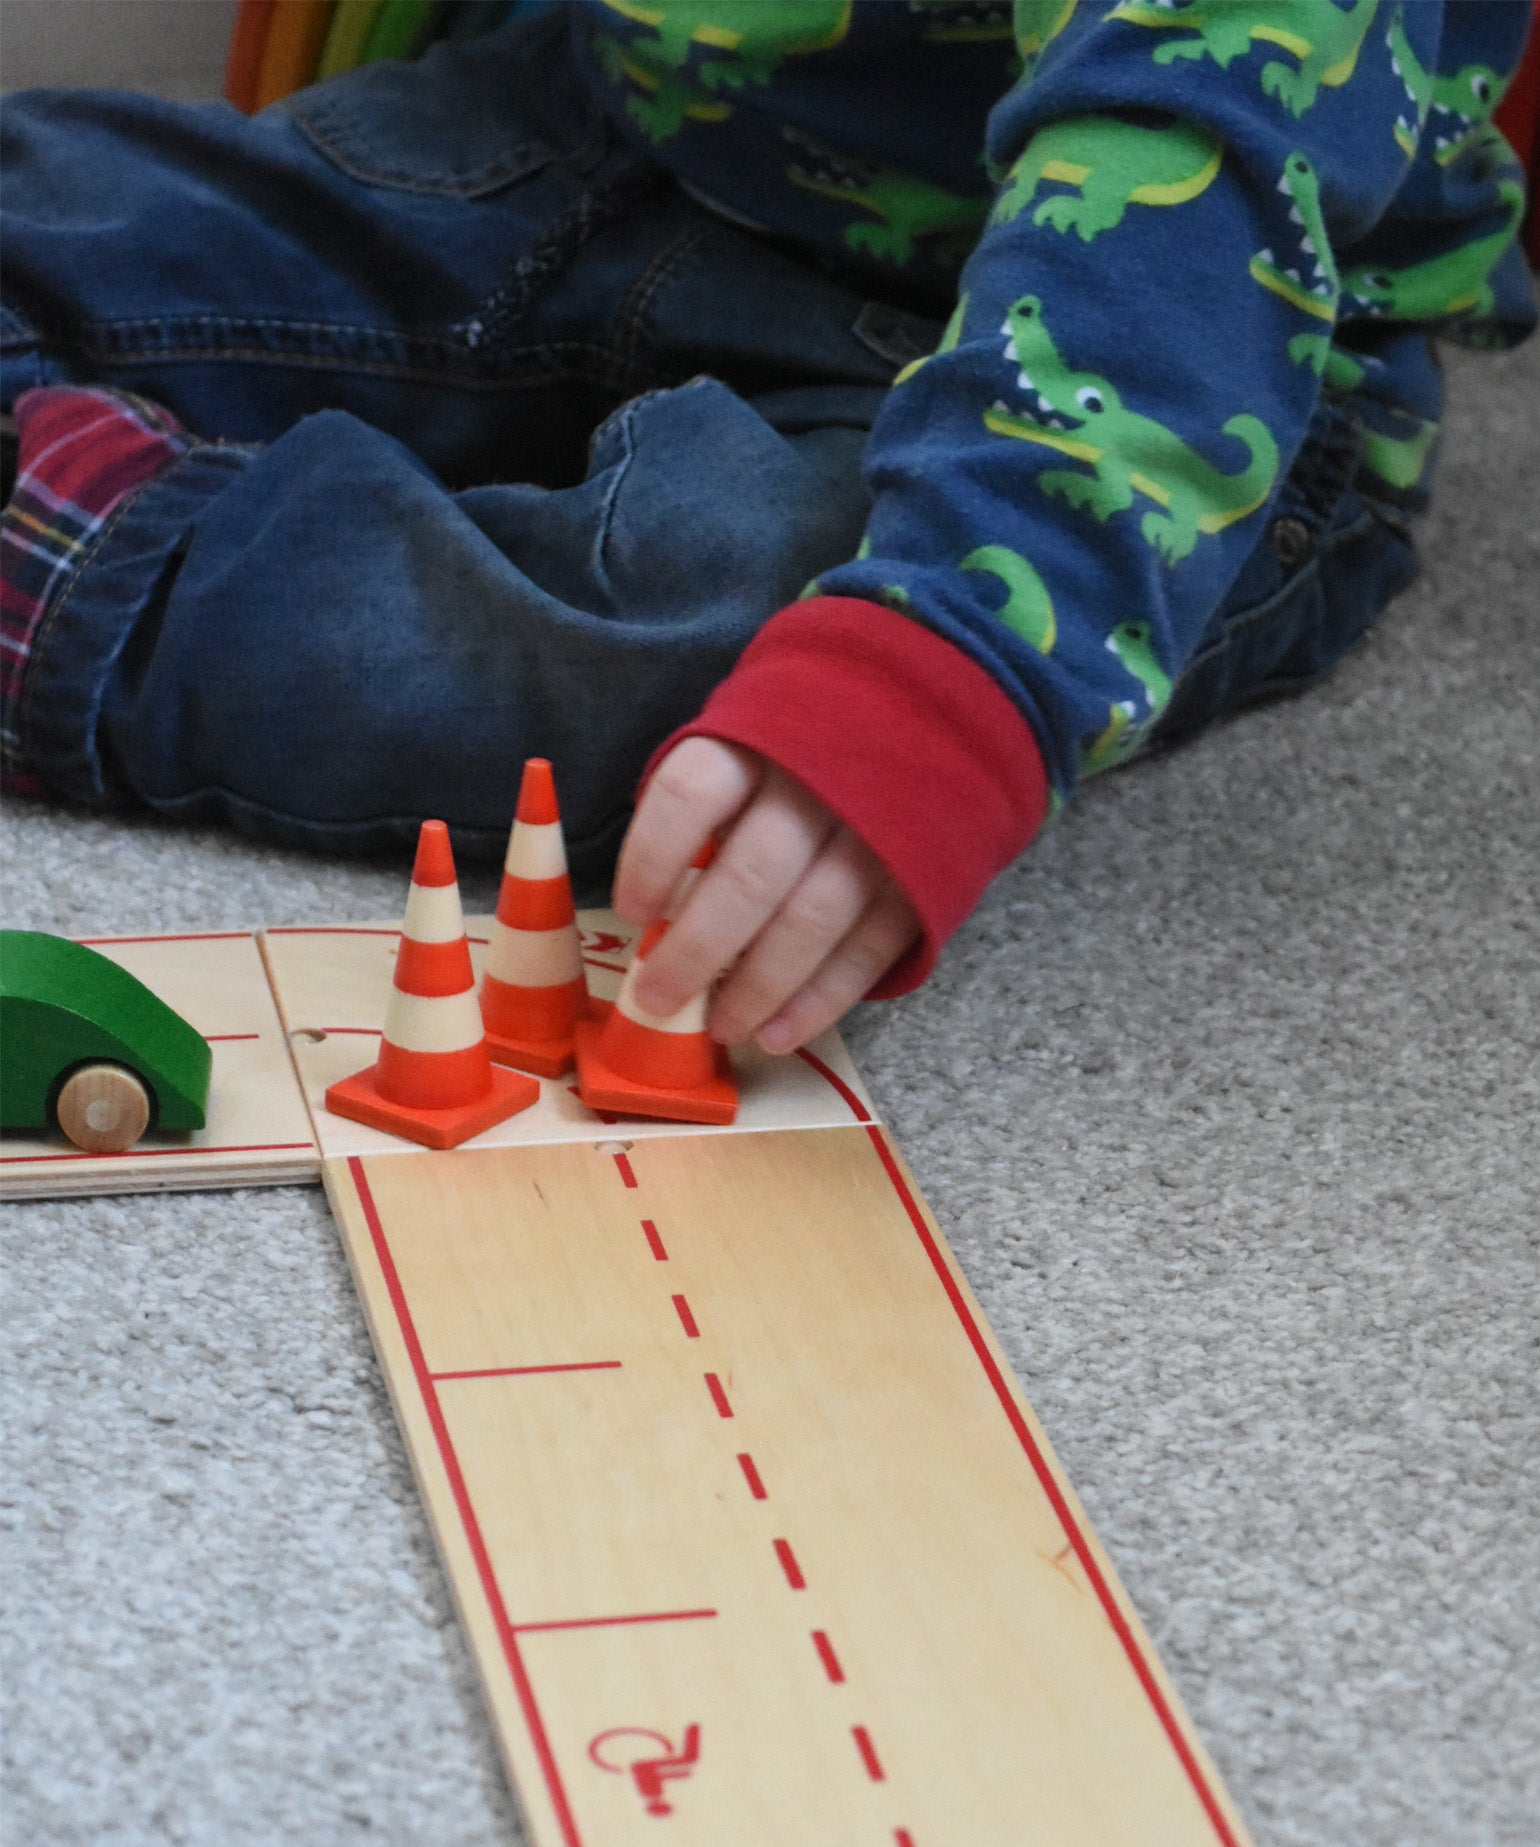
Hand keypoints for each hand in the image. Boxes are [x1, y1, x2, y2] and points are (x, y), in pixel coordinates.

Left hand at [612, 737, 919, 1053]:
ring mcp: (876, 835)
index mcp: (760, 739)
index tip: (632, 913)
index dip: (653, 859)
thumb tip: (658, 907)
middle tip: (657, 999)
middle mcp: (818, 785)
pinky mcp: (922, 880)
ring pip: (809, 923)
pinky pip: (867, 952)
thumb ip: (709, 806)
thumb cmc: (807, 742)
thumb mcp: (751, 737)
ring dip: (757, 988)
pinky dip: (819, 1001)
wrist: (929, 715)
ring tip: (721, 1027)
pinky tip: (778, 1033)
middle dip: (697, 949)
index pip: (691, 795)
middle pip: (749, 876)